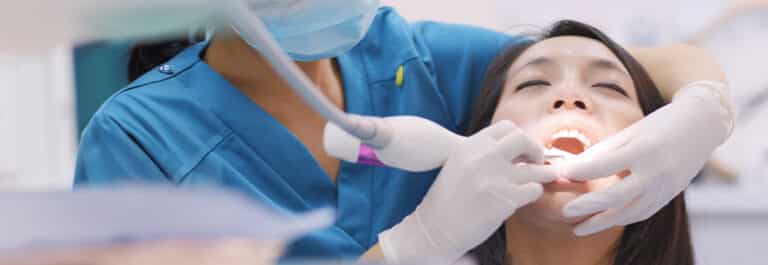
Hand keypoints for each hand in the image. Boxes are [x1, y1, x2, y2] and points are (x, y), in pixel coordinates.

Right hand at [378, 120, 557, 263]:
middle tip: (537, 160)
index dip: (519, 137)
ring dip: (545, 172)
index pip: (506, 128)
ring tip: (549, 175)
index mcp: (470, 146)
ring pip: (535, 168)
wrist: (434, 228)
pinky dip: (535, 192)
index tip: (522, 149)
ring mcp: (496, 177)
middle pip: (523, 140)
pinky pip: (534, 189)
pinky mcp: (507, 198)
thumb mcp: (457, 165)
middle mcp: (484, 156)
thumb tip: (508, 153)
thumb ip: (479, 155)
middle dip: (535, 149)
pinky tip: (529, 196)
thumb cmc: (444, 201)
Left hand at [560, 81, 732, 235]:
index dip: (580, 171)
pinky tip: (603, 222)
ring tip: (578, 228)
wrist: (701, 126)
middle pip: (616, 195)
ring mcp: (665, 187)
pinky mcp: (669, 196)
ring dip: (602, 223)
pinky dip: (621, 219)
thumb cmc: (658, 125)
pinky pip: (642, 213)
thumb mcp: (628, 134)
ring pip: (629, 212)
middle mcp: (656, 171)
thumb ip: (600, 153)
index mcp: (643, 149)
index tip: (560, 174)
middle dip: (588, 206)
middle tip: (566, 211)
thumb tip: (568, 170)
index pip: (604, 165)